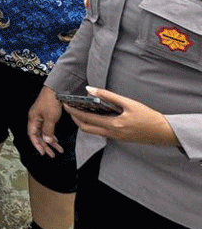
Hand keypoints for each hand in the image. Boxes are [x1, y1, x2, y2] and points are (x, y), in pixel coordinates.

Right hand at [27, 85, 64, 156]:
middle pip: (39, 135)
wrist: (57, 89)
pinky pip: (48, 128)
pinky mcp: (48, 115)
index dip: (37, 145)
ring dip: (51, 141)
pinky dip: (52, 134)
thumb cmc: (51, 101)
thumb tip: (47, 141)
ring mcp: (42, 117)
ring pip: (45, 132)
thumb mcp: (50, 118)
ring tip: (58, 149)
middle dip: (45, 145)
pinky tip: (56, 139)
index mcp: (33, 119)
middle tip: (52, 154)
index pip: (32, 135)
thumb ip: (48, 130)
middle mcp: (36, 118)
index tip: (43, 153)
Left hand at [63, 86, 179, 146]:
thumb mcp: (129, 103)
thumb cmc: (148, 117)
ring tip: (78, 111)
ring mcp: (115, 138)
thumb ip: (108, 96)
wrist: (163, 132)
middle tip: (68, 108)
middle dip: (75, 119)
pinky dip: (93, 125)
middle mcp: (112, 134)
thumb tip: (90, 89)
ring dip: (83, 122)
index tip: (65, 104)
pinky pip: (101, 133)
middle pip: (86, 128)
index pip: (87, 118)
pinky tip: (94, 116)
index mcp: (113, 125)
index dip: (73, 112)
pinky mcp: (119, 139)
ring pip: (93, 132)